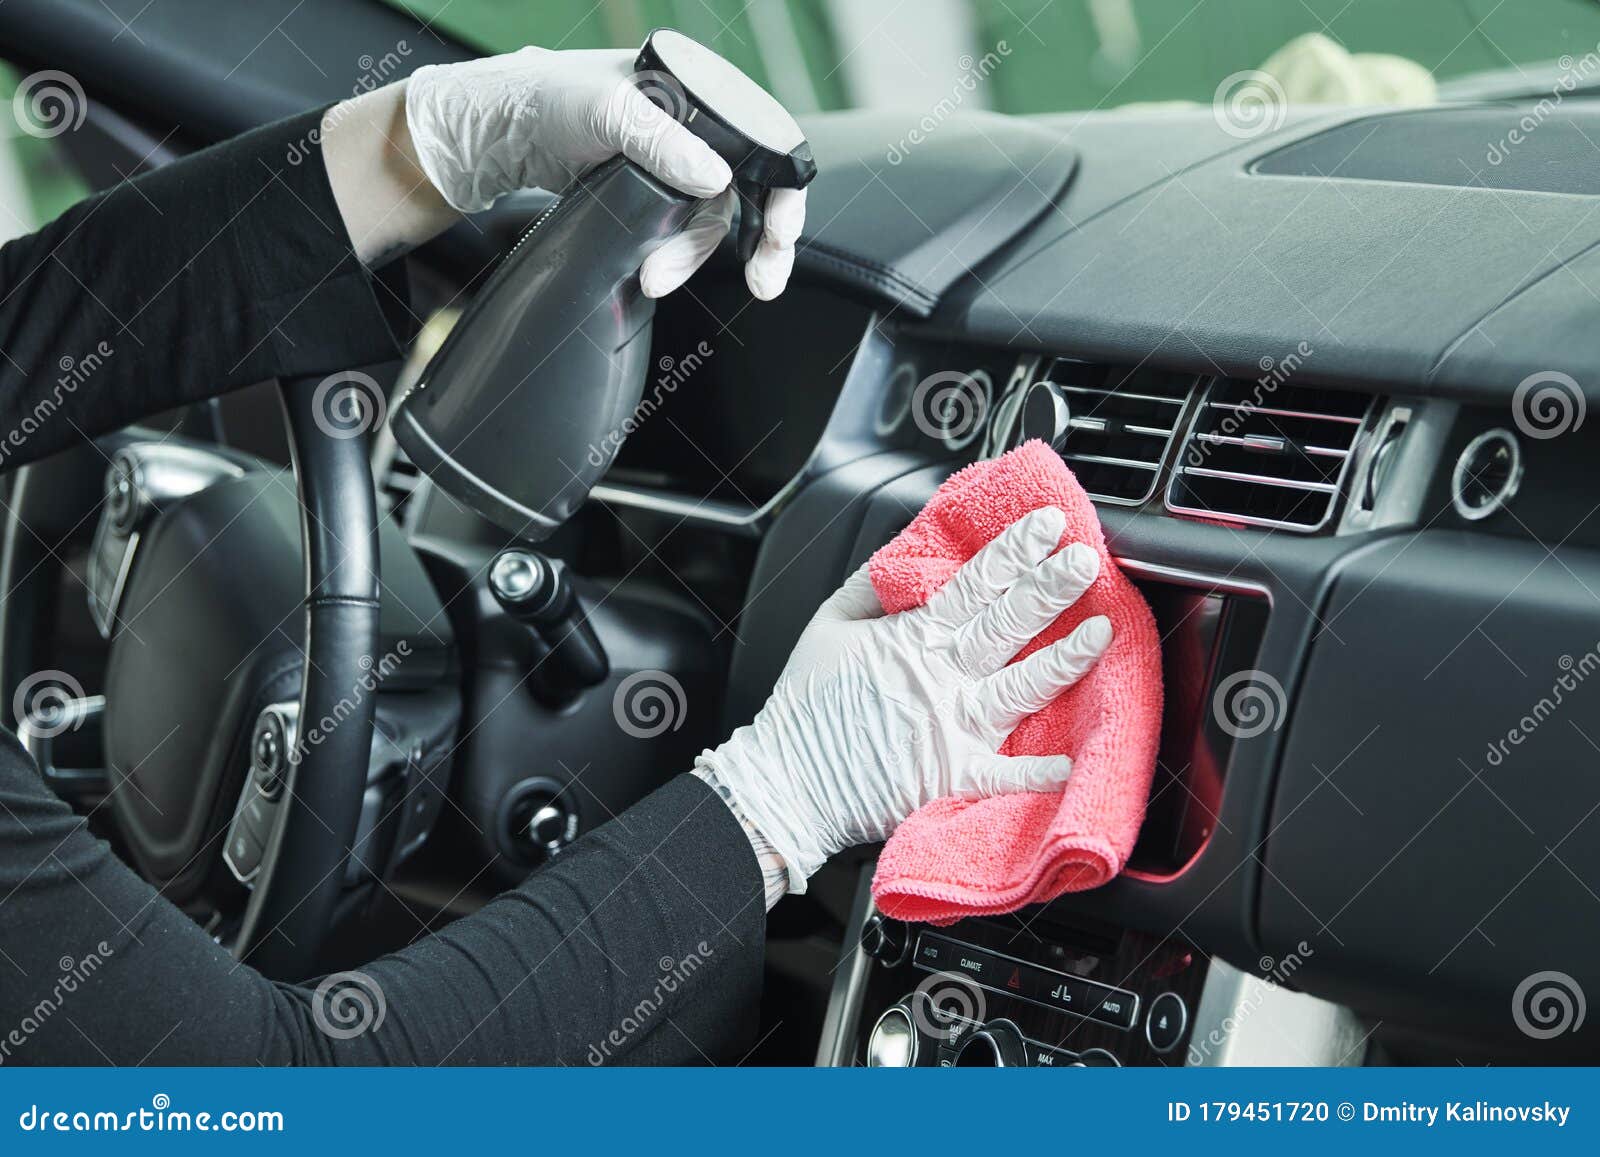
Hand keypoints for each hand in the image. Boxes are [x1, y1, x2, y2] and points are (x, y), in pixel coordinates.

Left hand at [402, 47, 805, 298]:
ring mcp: (672, 163)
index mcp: (697, 90)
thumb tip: (715, 181)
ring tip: (658, 278)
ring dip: (694, 256)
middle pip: (748, 190)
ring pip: (710, 220)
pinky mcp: (649, 195)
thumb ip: (663, 143)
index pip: (764, 141)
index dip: (784, 190)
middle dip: (761, 240)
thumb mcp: (607, 112)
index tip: (782, 232)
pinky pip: (680, 231)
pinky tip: (657, 272)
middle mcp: (694, 126)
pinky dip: (675, 257)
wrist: (493, 131)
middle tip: (764, 281)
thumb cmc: (545, 98)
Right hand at [696, 507, 1112, 893]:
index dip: (1015, 551)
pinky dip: (1036, 772)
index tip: (1048, 525)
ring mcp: (950, 727)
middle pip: (1006, 624)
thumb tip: (909, 555)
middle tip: (1085, 559)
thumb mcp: (828, 626)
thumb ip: (871, 587)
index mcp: (912, 638)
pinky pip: (1002, 774)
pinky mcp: (951, 776)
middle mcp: (939, 677)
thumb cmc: (806, 706)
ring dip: (1064, 660)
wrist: (789, 782)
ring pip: (1020, 687)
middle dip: (1050, 588)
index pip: (975, 584)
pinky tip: (1072, 761)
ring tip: (1101, 633)